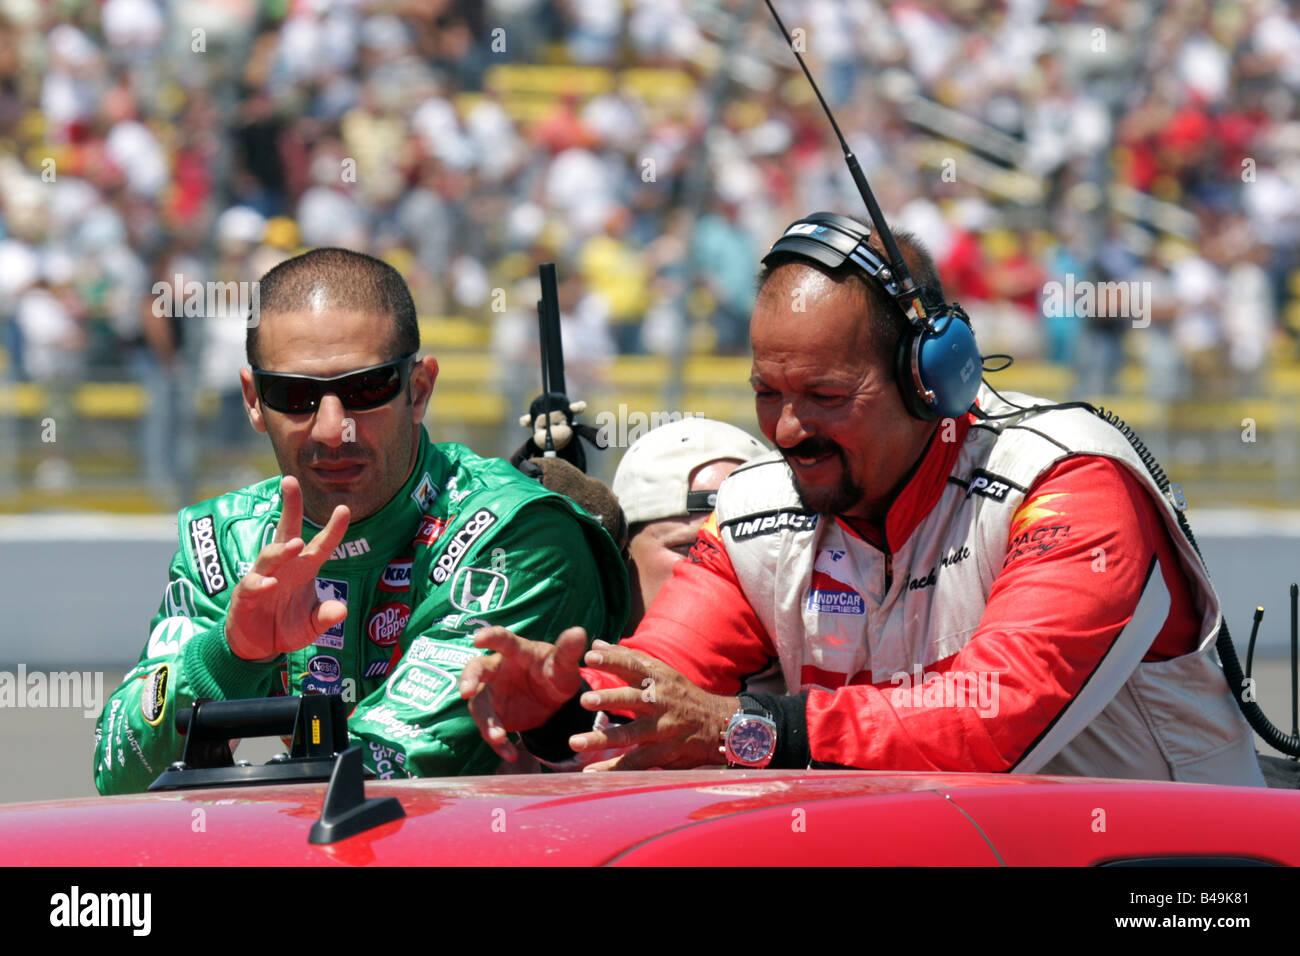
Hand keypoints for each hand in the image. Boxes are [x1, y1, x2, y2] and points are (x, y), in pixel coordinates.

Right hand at [224, 475, 350, 660]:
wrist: (257, 648)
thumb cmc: (285, 627)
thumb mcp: (311, 626)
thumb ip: (326, 617)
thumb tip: (342, 610)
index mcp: (303, 569)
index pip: (321, 545)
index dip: (333, 528)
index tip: (345, 508)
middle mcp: (283, 568)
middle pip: (286, 532)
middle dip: (289, 506)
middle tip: (290, 481)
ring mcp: (262, 578)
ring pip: (269, 556)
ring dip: (282, 550)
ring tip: (296, 545)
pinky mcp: (245, 596)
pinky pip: (252, 585)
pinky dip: (261, 583)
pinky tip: (270, 584)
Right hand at [459, 625, 587, 762]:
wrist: (555, 701)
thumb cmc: (556, 672)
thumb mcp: (564, 665)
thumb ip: (569, 651)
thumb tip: (578, 631)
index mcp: (517, 652)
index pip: (503, 640)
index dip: (490, 638)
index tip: (478, 639)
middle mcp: (497, 670)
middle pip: (477, 670)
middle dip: (469, 679)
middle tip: (466, 692)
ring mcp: (492, 693)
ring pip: (480, 706)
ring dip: (486, 722)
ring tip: (497, 737)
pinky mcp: (493, 715)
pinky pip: (491, 729)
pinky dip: (499, 743)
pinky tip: (511, 754)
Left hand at [570, 641, 736, 770]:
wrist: (718, 725)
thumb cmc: (682, 696)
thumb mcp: (661, 672)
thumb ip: (627, 658)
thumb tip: (596, 643)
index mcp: (657, 680)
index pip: (632, 665)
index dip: (612, 660)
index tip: (589, 656)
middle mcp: (658, 702)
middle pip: (631, 699)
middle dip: (608, 699)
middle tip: (584, 700)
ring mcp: (660, 729)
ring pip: (629, 734)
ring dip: (601, 739)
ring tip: (574, 742)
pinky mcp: (662, 753)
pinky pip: (634, 762)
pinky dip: (612, 768)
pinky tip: (590, 771)